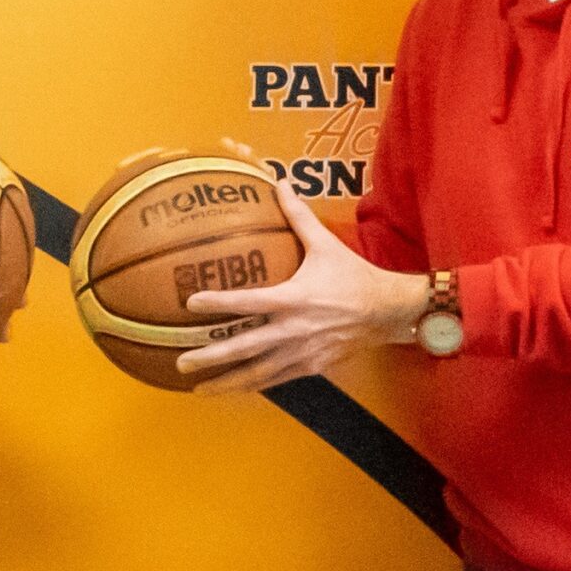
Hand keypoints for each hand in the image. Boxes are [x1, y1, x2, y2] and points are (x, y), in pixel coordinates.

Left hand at [174, 182, 427, 393]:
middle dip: (212, 356)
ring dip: (227, 381)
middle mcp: (295, 329)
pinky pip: (277, 379)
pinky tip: (232, 388)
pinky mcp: (312, 366)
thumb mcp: (325, 244)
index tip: (191, 303)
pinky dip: (253, 384)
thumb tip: (279, 182)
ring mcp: (303, 352)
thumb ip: (298, 215)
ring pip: (259, 372)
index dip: (219, 302)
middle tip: (182, 362)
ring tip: (198, 387)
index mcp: (295, 298)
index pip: (249, 302)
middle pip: (246, 347)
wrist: (388, 311)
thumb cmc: (354, 275)